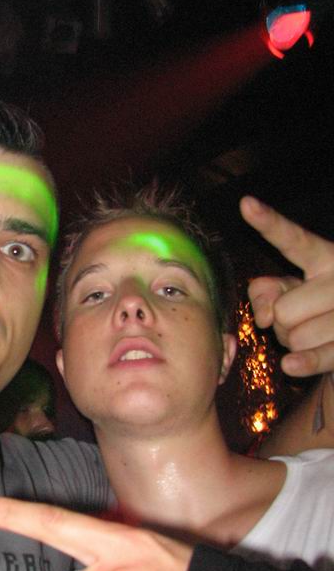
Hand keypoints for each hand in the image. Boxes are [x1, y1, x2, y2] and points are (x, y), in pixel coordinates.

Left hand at [242, 196, 333, 377]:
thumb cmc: (317, 311)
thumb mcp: (290, 294)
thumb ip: (267, 292)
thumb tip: (267, 314)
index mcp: (326, 257)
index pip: (294, 241)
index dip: (269, 224)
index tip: (245, 204)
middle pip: (284, 310)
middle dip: (282, 323)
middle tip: (300, 321)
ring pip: (295, 336)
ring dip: (295, 344)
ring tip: (314, 335)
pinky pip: (317, 355)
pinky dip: (302, 363)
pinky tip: (291, 365)